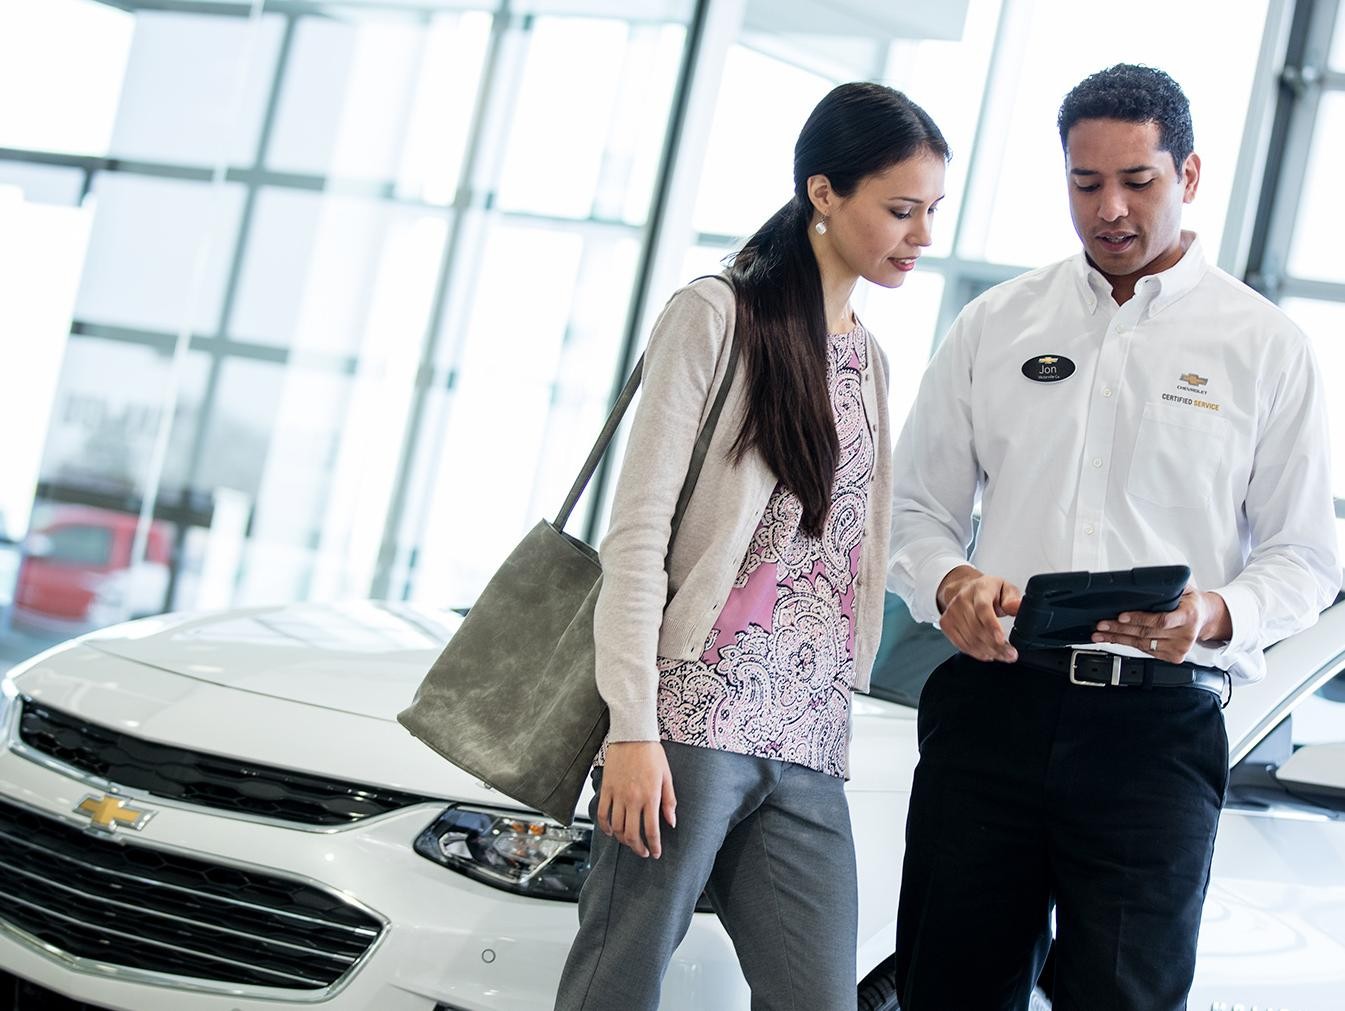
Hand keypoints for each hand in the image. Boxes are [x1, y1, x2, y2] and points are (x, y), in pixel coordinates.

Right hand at [596, 741, 676, 858]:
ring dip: (623, 840)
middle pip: (632, 834)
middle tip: (643, 852)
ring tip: (629, 843)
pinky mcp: (606, 789)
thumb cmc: (651, 753)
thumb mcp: (667, 776)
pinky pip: (602, 814)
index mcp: (650, 797)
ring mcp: (617, 795)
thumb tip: (671, 822)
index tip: (656, 853)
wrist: (632, 735)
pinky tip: (611, 831)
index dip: (654, 846)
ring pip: (617, 827)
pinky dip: (605, 827)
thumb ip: (669, 801)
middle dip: (638, 848)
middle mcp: (633, 799)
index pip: (652, 830)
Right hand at [936, 565, 1022, 662]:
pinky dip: (976, 653)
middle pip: (977, 628)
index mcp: (980, 589)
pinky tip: (988, 654)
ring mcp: (951, 611)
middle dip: (995, 645)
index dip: (991, 626)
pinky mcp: (946, 623)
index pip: (983, 608)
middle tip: (1011, 654)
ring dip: (988, 651)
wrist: (967, 590)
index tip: (1001, 640)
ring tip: (1003, 655)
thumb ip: (1013, 599)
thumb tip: (1015, 607)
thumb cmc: (990, 592)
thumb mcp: (1006, 589)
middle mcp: (962, 599)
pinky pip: (961, 644)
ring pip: (969, 639)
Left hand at [1092, 589, 1230, 662]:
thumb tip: (1146, 581)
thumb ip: (1168, 588)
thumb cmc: (1190, 602)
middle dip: (1120, 629)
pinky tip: (1113, 640)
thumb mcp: (1184, 589)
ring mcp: (1180, 648)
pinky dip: (1127, 645)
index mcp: (1189, 615)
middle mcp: (1186, 635)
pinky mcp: (1174, 657)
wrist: (1205, 618)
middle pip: (1147, 633)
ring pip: (1143, 644)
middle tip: (1102, 624)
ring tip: (1101, 633)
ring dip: (1119, 639)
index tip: (1121, 616)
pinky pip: (1146, 651)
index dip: (1140, 619)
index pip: (1162, 620)